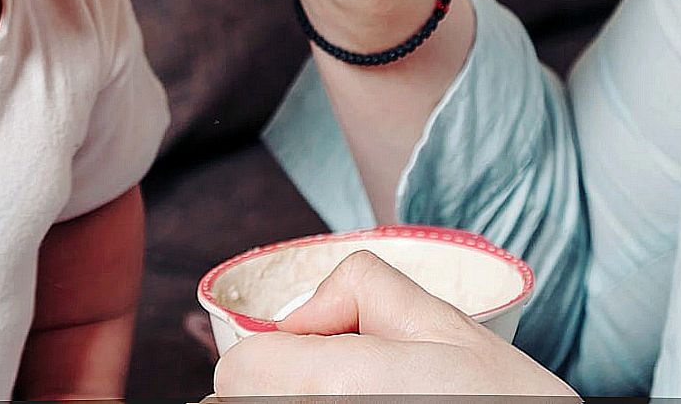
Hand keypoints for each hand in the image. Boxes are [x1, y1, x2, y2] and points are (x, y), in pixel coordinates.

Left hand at [212, 250, 575, 396]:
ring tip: (355, 401)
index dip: (272, 353)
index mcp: (337, 387)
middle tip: (344, 383)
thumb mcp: (444, 323)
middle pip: (236, 403)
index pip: (238, 369)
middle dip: (277, 384)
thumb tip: (298, 315)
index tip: (316, 353)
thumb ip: (359, 288)